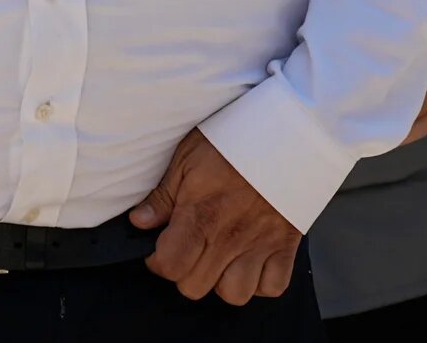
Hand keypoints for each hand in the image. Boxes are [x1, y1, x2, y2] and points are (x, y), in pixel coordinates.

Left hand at [130, 130, 300, 305]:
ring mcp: (260, 244)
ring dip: (223, 282)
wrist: (286, 132)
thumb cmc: (233, 141)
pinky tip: (250, 261)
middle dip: (186, 272)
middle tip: (190, 250)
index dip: (159, 262)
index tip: (161, 249)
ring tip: (220, 259)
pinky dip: (261, 282)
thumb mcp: (187, 158)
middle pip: (195, 287)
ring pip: (234, 295)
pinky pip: (273, 286)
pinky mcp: (285, 245)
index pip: (170, 266)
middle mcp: (229, 236)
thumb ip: (163, 196)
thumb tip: (140, 222)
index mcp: (200, 214)